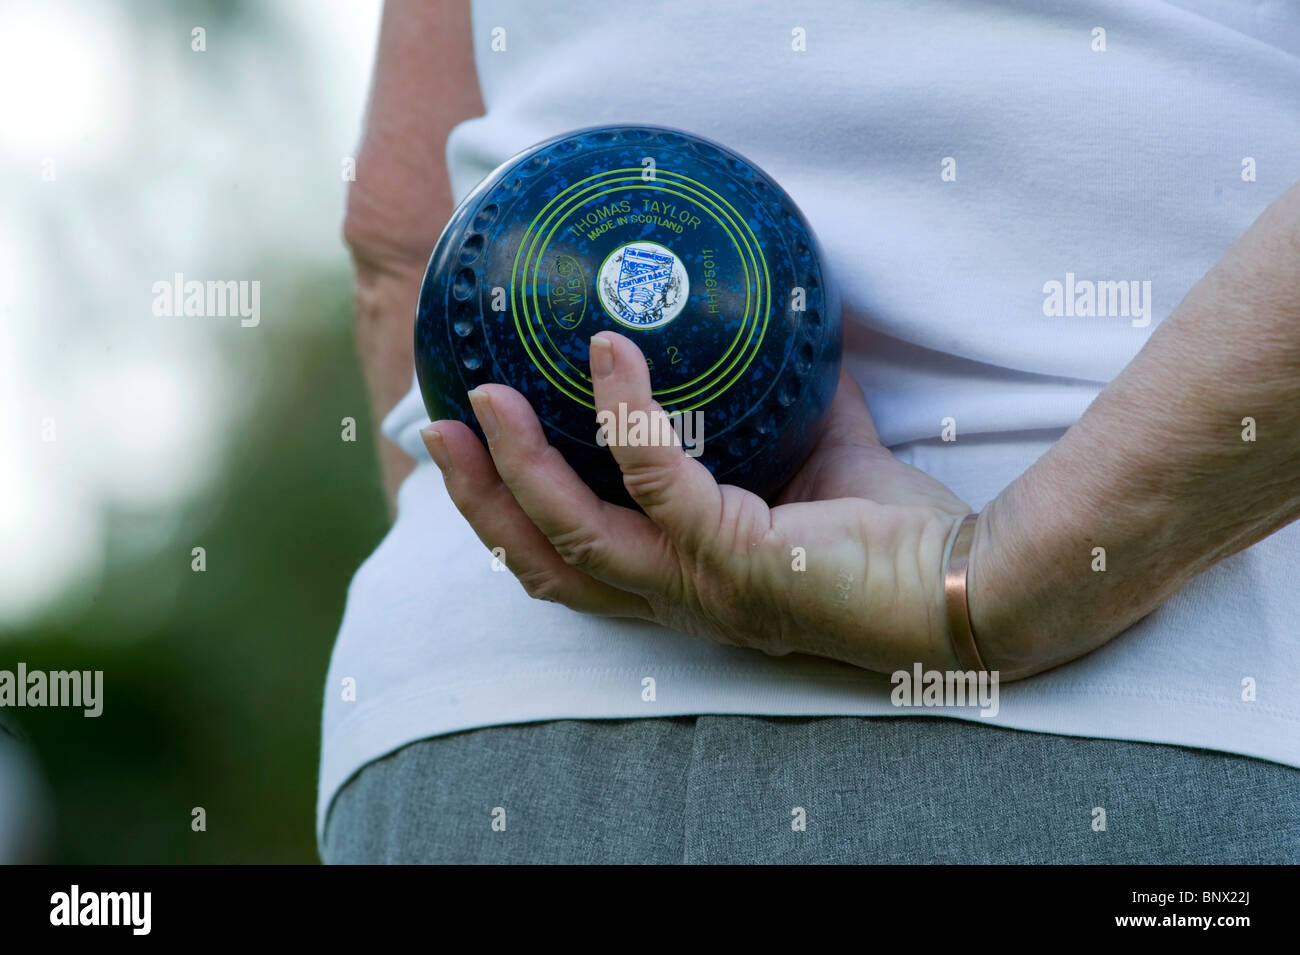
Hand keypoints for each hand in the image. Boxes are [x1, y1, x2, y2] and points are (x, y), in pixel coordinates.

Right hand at [421, 331, 975, 674]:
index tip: (474, 448)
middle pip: (541, 563)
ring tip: (484, 395)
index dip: (511, 513)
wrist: (970, 579)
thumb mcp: (815, 451)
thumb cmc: (895, 531)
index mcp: (684, 578)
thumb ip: (773, 405)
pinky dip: (624, 415)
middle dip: (479, 501)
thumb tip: (761, 322)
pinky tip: (612, 355)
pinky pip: (657, 479)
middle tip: (437, 427)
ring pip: (571, 534)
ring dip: (516, 466)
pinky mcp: (736, 559)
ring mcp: (700, 584)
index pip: (572, 560)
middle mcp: (677, 595)